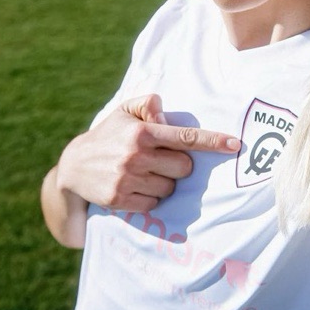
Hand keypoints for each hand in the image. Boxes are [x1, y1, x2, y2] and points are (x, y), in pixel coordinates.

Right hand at [56, 94, 239, 212]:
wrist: (73, 168)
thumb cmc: (109, 135)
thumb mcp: (124, 112)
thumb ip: (148, 105)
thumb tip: (166, 117)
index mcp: (142, 131)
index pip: (185, 137)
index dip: (213, 142)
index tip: (235, 144)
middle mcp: (136, 155)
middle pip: (184, 168)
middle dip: (177, 166)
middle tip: (158, 160)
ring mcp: (128, 179)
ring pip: (170, 189)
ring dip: (162, 183)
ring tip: (142, 173)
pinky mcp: (121, 200)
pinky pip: (154, 204)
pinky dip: (149, 198)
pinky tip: (133, 187)